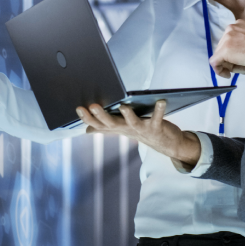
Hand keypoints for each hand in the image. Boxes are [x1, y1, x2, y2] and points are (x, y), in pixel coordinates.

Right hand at [77, 100, 202, 167]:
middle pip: (112, 124)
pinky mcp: (157, 127)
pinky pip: (158, 118)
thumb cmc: (142, 132)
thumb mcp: (122, 129)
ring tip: (123, 106)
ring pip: (133, 123)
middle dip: (102, 116)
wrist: (166, 144)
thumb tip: (87, 130)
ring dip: (128, 115)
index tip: (78, 108)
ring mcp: (142, 129)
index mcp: (118, 127)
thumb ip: (106, 128)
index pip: (99, 124)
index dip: (88, 118)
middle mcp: (128, 129)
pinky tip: (161, 101)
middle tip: (93, 106)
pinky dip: (159, 110)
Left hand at [209, 20, 244, 77]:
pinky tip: (228, 74)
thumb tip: (238, 52)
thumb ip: (243, 42)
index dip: (233, 54)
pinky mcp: (224, 50)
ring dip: (230, 66)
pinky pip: (214, 62)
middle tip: (243, 67)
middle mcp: (230, 29)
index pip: (229, 42)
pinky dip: (219, 70)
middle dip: (231, 61)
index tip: (240, 61)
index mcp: (238, 24)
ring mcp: (226, 38)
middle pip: (222, 48)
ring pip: (219, 56)